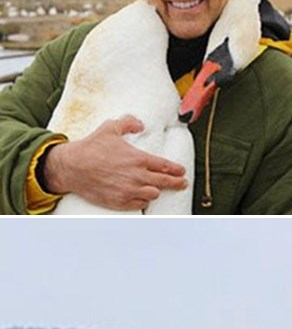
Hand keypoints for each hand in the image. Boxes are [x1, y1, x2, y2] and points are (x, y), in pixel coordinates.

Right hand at [40, 117, 188, 207]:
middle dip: (176, 183)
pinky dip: (143, 201)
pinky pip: (139, 205)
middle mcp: (137, 177)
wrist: (72, 167)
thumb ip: (128, 123)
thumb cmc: (91, 147)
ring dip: (156, 191)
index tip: (182, 171)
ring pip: (153, 195)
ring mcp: (129, 191)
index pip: (165, 166)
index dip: (176, 169)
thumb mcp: (110, 128)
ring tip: (157, 189)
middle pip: (164, 182)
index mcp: (138, 159)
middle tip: (182, 183)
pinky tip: (143, 197)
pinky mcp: (119, 202)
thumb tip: (139, 124)